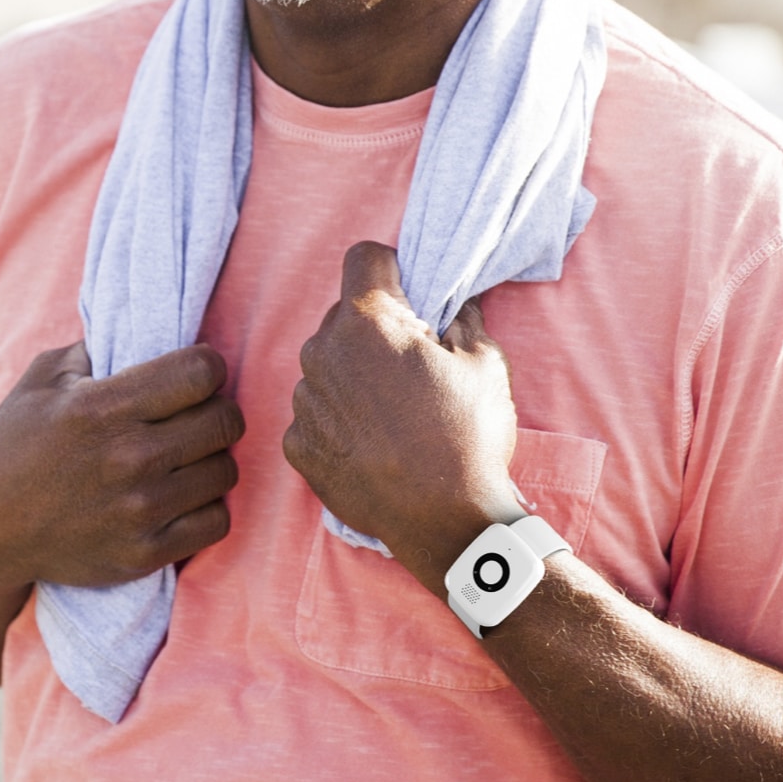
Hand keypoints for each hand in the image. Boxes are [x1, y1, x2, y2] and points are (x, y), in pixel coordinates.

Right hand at [0, 341, 242, 596]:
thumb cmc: (14, 445)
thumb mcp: (42, 378)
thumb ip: (96, 346)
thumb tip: (148, 328)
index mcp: (101, 407)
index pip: (200, 373)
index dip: (207, 366)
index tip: (194, 373)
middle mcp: (127, 458)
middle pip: (226, 420)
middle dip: (216, 409)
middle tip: (194, 414)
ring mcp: (139, 510)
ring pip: (225, 471)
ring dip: (211, 459)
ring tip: (185, 456)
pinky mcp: (145, 553)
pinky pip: (217, 522)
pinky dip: (206, 506)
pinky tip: (182, 496)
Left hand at [282, 241, 518, 592]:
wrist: (447, 524)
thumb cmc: (469, 437)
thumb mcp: (486, 362)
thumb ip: (462, 318)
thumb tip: (452, 302)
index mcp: (366, 321)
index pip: (363, 257)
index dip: (390, 270)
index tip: (409, 296)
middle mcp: (321, 352)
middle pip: (343, 316)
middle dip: (373, 329)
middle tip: (411, 366)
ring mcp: (304, 400)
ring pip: (326, 366)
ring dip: (353, 377)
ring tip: (393, 414)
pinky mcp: (297, 443)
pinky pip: (315, 413)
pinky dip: (338, 421)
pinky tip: (373, 444)